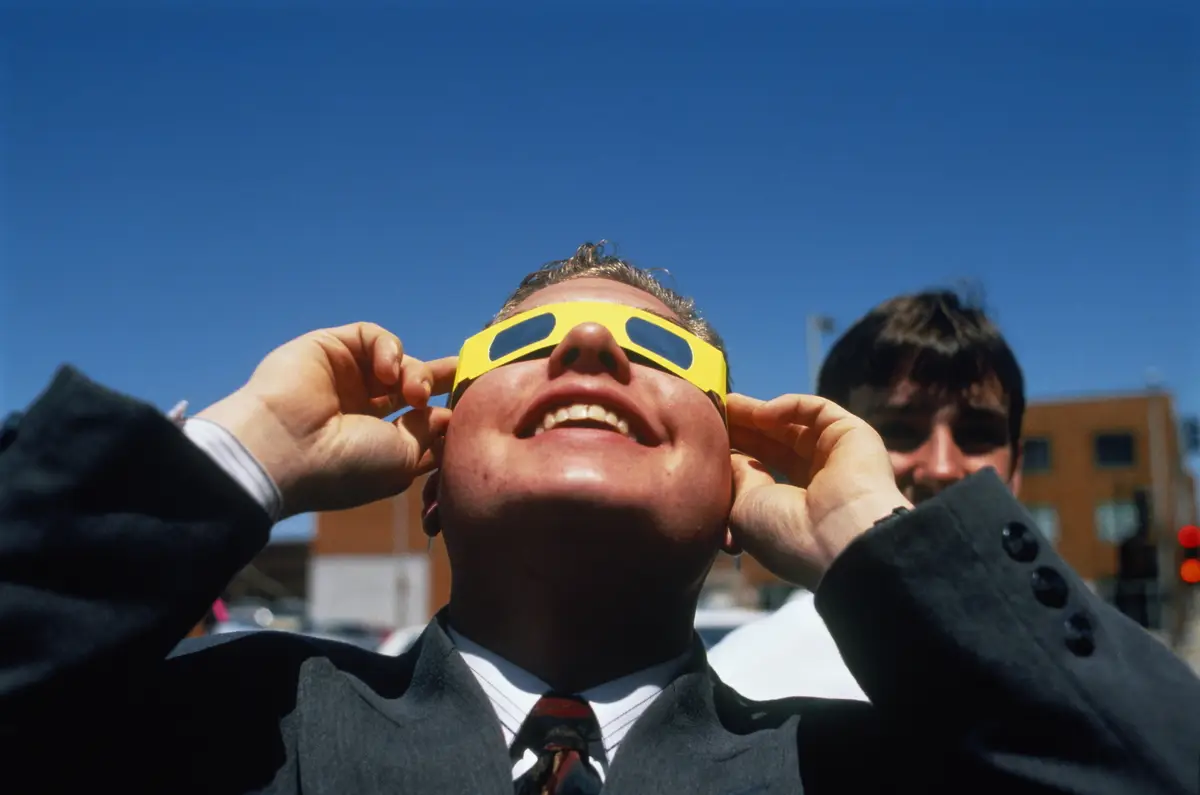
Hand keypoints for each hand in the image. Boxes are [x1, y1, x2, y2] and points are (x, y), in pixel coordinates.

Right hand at [196, 323, 456, 517]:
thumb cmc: (345, 466)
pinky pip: (373, 336)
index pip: (421, 419)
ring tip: (411, 392)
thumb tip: (448, 414)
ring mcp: (345, 378)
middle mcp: (361, 410)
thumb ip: (430, 434)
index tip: (477, 404)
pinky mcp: (330, 347)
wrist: (285, 448)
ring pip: (399, 362)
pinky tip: (385, 372)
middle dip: (442, 379)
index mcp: (377, 443)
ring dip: (416, 374)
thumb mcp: (403, 460)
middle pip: (413, 384)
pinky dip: (388, 349)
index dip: (448, 410)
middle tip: (465, 375)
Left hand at [726, 392, 911, 589]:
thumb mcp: (744, 508)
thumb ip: (737, 477)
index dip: (736, 450)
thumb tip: (729, 455)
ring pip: (792, 425)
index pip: (762, 469)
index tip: (707, 437)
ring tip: (727, 404)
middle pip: (774, 444)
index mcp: (793, 507)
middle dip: (743, 427)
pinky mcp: (852, 434)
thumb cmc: (785, 533)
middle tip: (712, 411)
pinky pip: (817, 411)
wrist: (838, 539)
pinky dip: (789, 406)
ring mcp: (837, 457)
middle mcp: (817, 481)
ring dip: (758, 413)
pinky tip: (762, 413)